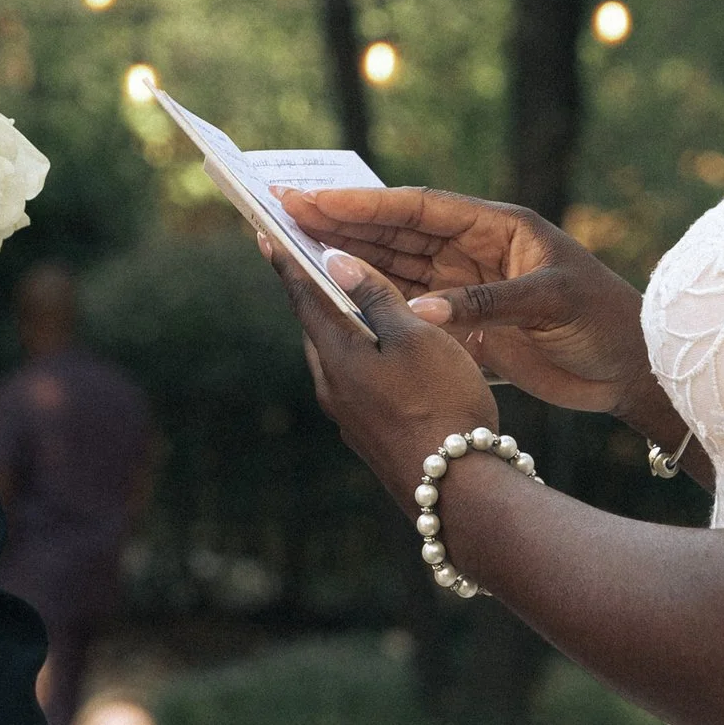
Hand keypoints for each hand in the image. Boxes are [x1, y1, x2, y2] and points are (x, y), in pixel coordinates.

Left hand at [261, 241, 497, 501]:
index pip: (304, 297)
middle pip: (317, 329)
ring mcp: (350, 418)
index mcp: (337, 356)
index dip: (287, 263)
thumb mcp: (415, 336)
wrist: (460, 490)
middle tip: (311, 260)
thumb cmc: (441, 402)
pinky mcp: (371, 437)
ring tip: (354, 301)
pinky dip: (363, 357)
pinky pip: (358, 384)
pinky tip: (388, 356)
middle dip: (315, 294)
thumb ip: (376, 297)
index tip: (263, 233)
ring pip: (338, 359)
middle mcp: (333, 389)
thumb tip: (336, 262)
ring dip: (342, 327)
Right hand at [282, 185, 650, 414]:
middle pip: (397, 232)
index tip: (315, 198)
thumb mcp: (549, 305)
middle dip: (343, 223)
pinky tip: (339, 295)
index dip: (364, 203)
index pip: (418, 208)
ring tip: (298, 248)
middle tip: (285, 212)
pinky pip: (410, 306)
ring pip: (397, 267)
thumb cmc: (605, 323)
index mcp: (498, 227)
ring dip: (351, 258)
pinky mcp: (468, 324)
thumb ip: (484, 305)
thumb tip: (420, 312)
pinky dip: (376, 300)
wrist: (631, 372)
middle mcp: (477, 251)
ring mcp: (469, 287)